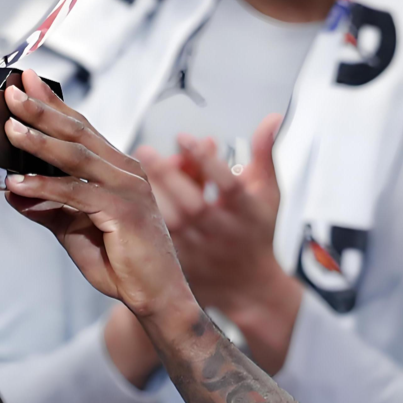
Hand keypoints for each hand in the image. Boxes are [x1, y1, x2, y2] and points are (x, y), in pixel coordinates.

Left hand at [2, 70, 192, 323]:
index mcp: (117, 169)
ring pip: (77, 156)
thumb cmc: (121, 263)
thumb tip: (12, 190)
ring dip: (41, 140)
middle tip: (13, 92)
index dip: (54, 104)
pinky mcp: (123, 211)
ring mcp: (127, 188)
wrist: (154, 295)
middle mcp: (125, 171)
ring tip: (11, 129)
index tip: (26, 82)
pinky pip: (77, 192)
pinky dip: (45, 186)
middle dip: (43, 110)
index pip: (81, 129)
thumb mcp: (73, 229)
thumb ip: (47, 207)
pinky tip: (19, 183)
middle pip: (78, 132)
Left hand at [136, 115, 301, 372]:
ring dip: (151, 196)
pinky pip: (156, 238)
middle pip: (193, 206)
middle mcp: (221, 234)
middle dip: (168, 177)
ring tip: (133, 170)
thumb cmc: (256, 229)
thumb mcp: (268, 192)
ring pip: (170, 224)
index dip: (206, 161)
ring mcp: (199, 251)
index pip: (228, 185)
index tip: (184, 137)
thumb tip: (273, 115)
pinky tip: (129, 195)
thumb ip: (265, 152)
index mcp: (246, 213)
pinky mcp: (179, 263)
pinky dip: (143, 216)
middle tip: (144, 151)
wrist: (248, 287)